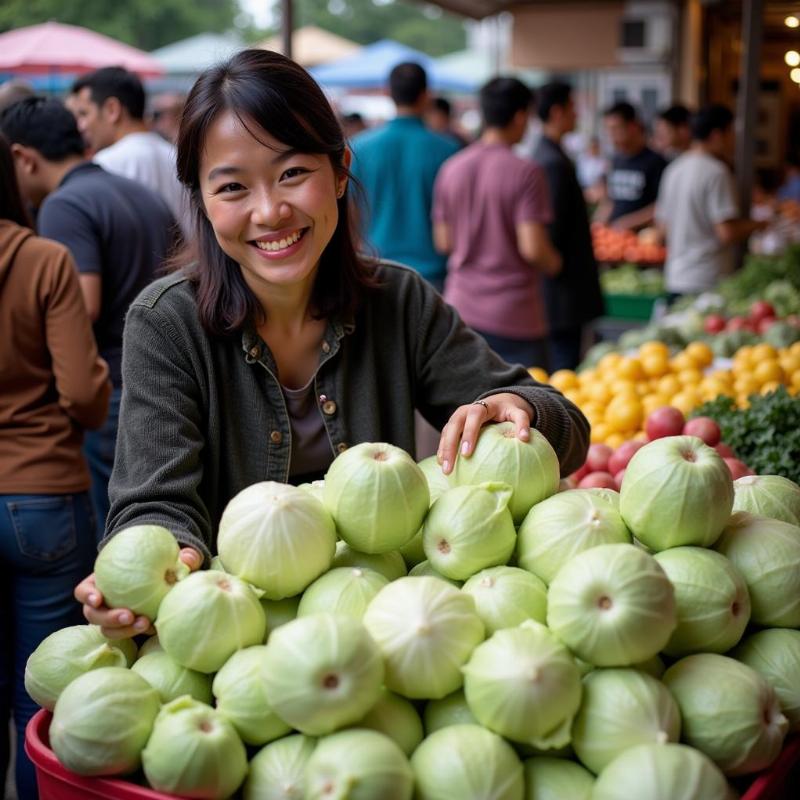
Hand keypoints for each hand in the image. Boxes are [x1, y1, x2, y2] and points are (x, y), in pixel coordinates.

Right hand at [75, 546, 202, 638]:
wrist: (165, 578)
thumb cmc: (160, 563)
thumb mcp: (170, 556)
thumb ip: (181, 557)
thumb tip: (189, 559)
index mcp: (101, 583)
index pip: (84, 590)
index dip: (87, 595)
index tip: (98, 598)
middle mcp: (102, 603)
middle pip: (93, 615)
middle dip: (108, 618)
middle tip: (129, 616)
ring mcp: (113, 617)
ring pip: (108, 630)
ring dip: (124, 630)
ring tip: (145, 625)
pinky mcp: (127, 627)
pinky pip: (127, 634)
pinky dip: (138, 633)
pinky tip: (154, 629)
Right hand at [437, 393, 534, 475]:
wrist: (497, 404)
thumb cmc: (508, 412)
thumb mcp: (517, 413)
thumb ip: (522, 422)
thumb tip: (525, 438)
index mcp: (481, 407)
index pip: (473, 417)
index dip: (468, 434)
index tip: (467, 453)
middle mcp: (465, 411)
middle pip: (453, 425)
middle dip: (449, 446)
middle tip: (449, 466)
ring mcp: (456, 419)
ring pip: (446, 432)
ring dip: (443, 450)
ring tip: (445, 470)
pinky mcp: (452, 427)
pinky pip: (444, 438)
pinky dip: (442, 450)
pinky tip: (442, 465)